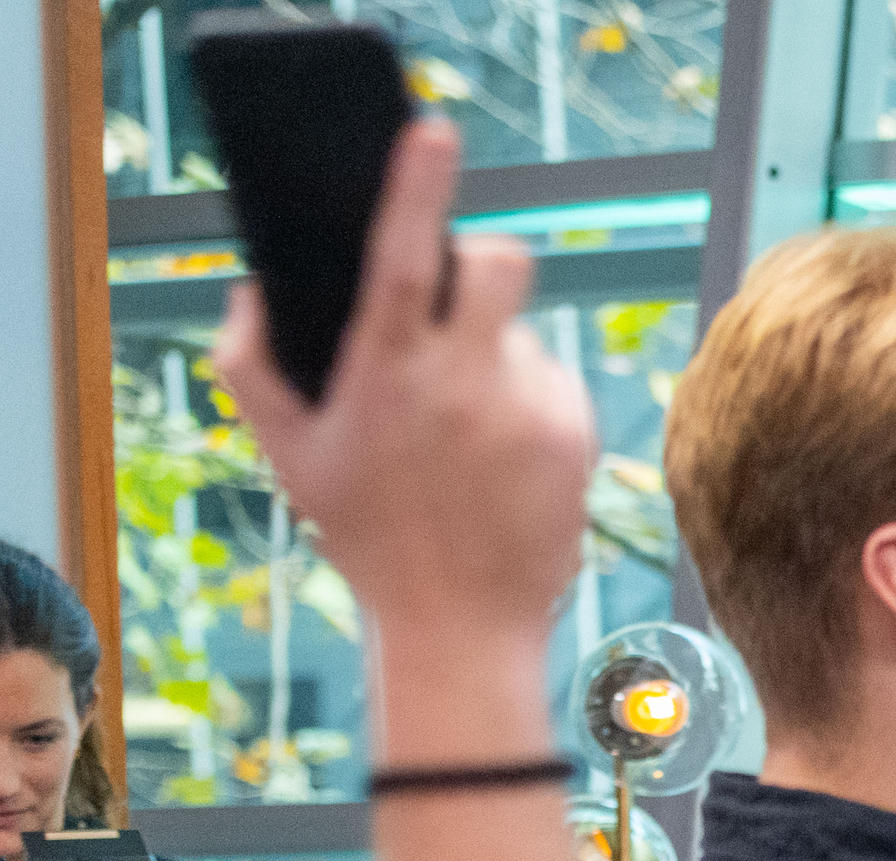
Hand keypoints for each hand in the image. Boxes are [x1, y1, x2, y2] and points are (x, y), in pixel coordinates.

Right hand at [210, 120, 595, 663]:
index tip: (430, 132)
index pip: (404, 258)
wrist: (461, 626)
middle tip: (455, 291)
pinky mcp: (579, 435)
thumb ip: (250, 361)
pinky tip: (501, 452)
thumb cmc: (364, 533)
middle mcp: (467, 383)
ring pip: (520, 330)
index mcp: (389, 373)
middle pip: (500, 263)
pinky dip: (526, 398)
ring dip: (493, 351)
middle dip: (479, 258)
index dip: (417, 188)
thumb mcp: (287, 451)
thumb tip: (256, 288)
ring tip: (463, 423)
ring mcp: (531, 409)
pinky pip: (552, 380)